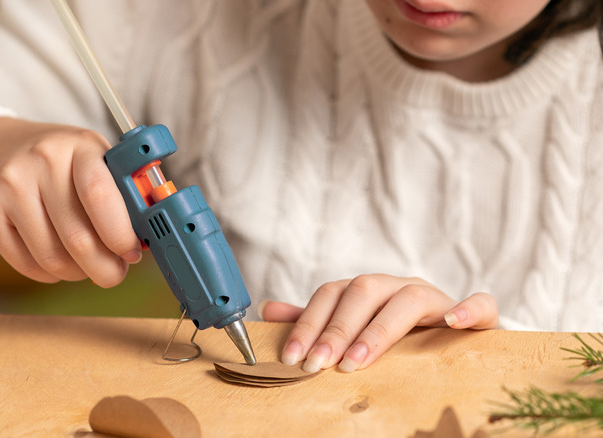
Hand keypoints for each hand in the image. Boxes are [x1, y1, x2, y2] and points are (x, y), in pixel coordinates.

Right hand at [0, 116, 141, 285]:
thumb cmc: (58, 162)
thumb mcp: (93, 158)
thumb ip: (121, 193)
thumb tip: (144, 240)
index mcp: (80, 145)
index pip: (100, 194)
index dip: (120, 234)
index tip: (132, 252)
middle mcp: (43, 161)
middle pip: (78, 238)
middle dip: (105, 267)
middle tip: (114, 273)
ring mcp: (11, 185)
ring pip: (53, 258)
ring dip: (77, 273)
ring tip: (85, 265)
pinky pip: (27, 264)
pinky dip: (50, 274)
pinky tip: (58, 263)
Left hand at [259, 274, 497, 372]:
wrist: (457, 345)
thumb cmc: (395, 341)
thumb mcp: (351, 333)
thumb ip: (315, 321)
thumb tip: (268, 309)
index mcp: (367, 290)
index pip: (331, 294)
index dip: (309, 322)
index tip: (293, 357)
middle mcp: (398, 287)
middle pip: (364, 291)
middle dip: (337, 329)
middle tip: (318, 364)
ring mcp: (437, 298)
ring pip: (409, 298)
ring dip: (379, 329)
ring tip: (357, 362)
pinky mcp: (478, 316)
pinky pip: (480, 305)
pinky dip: (468, 310)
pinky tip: (451, 324)